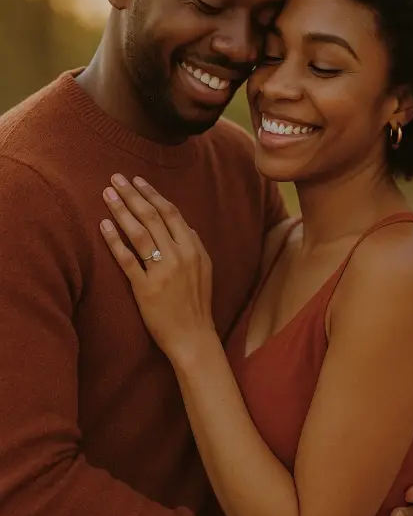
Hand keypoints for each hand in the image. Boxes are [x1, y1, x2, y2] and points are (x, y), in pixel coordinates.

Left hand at [100, 174, 213, 357]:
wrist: (194, 337)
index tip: (138, 180)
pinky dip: (115, 240)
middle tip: (117, 178)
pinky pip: (127, 260)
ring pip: (139, 233)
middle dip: (133, 194)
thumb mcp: (204, 270)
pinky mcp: (146, 289)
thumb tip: (185, 228)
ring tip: (107, 195)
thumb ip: (194, 247)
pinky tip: (103, 226)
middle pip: (152, 217)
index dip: (153, 194)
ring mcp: (162, 272)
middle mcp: (179, 256)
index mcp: (193, 249)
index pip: (171, 213)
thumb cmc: (197, 304)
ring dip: (121, 210)